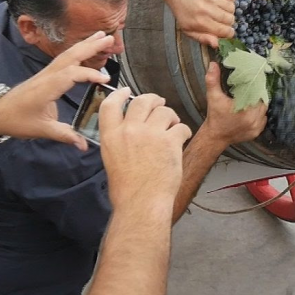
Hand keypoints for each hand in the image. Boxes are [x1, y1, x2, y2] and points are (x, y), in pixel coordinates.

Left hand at [0, 32, 113, 150]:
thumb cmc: (16, 120)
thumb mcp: (42, 130)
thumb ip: (65, 135)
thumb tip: (84, 144)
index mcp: (46, 88)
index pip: (71, 74)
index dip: (89, 74)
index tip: (105, 79)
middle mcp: (47, 76)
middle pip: (71, 56)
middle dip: (91, 46)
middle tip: (109, 39)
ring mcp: (46, 73)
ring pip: (68, 54)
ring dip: (85, 44)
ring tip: (102, 37)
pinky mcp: (46, 74)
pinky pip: (64, 59)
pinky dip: (78, 51)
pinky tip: (87, 48)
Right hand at [99, 90, 191, 207]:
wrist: (141, 204)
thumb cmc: (127, 189)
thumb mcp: (112, 159)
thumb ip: (119, 139)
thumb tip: (130, 127)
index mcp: (111, 136)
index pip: (110, 105)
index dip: (120, 94)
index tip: (126, 91)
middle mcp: (129, 130)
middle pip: (142, 101)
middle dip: (153, 100)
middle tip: (160, 103)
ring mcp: (150, 134)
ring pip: (164, 111)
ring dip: (171, 116)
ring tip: (173, 126)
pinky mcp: (170, 141)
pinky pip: (181, 127)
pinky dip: (183, 131)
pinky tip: (181, 139)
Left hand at [168, 0, 235, 47]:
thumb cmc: (183, 12)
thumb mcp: (188, 30)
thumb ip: (203, 38)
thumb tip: (217, 45)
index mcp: (201, 22)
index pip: (225, 31)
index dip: (228, 33)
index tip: (226, 31)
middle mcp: (206, 9)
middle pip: (230, 20)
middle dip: (228, 23)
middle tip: (221, 21)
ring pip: (232, 8)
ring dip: (229, 11)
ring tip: (221, 11)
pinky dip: (230, 0)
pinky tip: (222, 3)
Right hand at [201, 62, 266, 147]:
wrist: (215, 136)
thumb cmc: (215, 117)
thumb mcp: (213, 97)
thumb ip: (213, 80)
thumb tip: (213, 64)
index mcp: (245, 110)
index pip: (259, 94)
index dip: (257, 87)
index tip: (254, 82)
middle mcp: (253, 120)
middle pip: (263, 102)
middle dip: (258, 96)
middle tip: (252, 90)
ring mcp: (256, 128)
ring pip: (264, 111)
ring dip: (259, 105)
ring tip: (251, 99)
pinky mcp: (256, 133)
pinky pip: (262, 120)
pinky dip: (258, 115)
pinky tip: (251, 110)